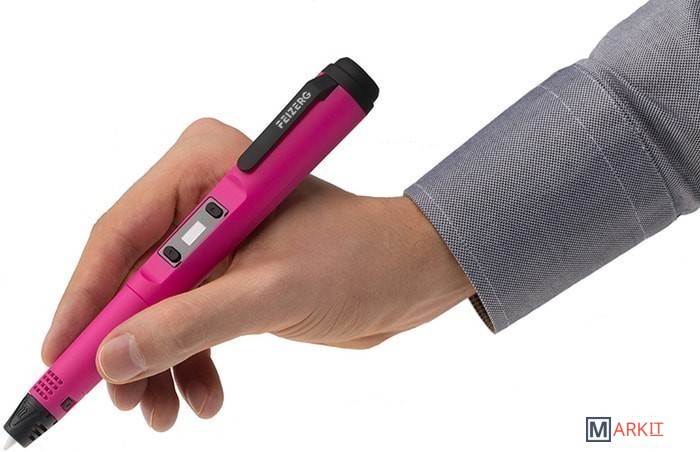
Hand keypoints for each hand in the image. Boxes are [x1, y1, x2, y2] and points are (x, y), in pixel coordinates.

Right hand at [41, 118, 473, 430]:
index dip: (85, 301)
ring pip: (159, 306)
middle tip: (112, 399)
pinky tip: (202, 397)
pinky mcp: (233, 272)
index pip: (121, 236)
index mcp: (205, 169)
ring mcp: (216, 238)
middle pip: (133, 276)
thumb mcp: (272, 293)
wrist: (413, 274)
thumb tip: (114, 357)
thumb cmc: (362, 257)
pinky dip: (190, 361)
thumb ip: (190, 323)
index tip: (60, 357)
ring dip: (159, 363)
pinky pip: (191, 319)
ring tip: (161, 414)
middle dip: (125, 342)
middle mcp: (203, 197)